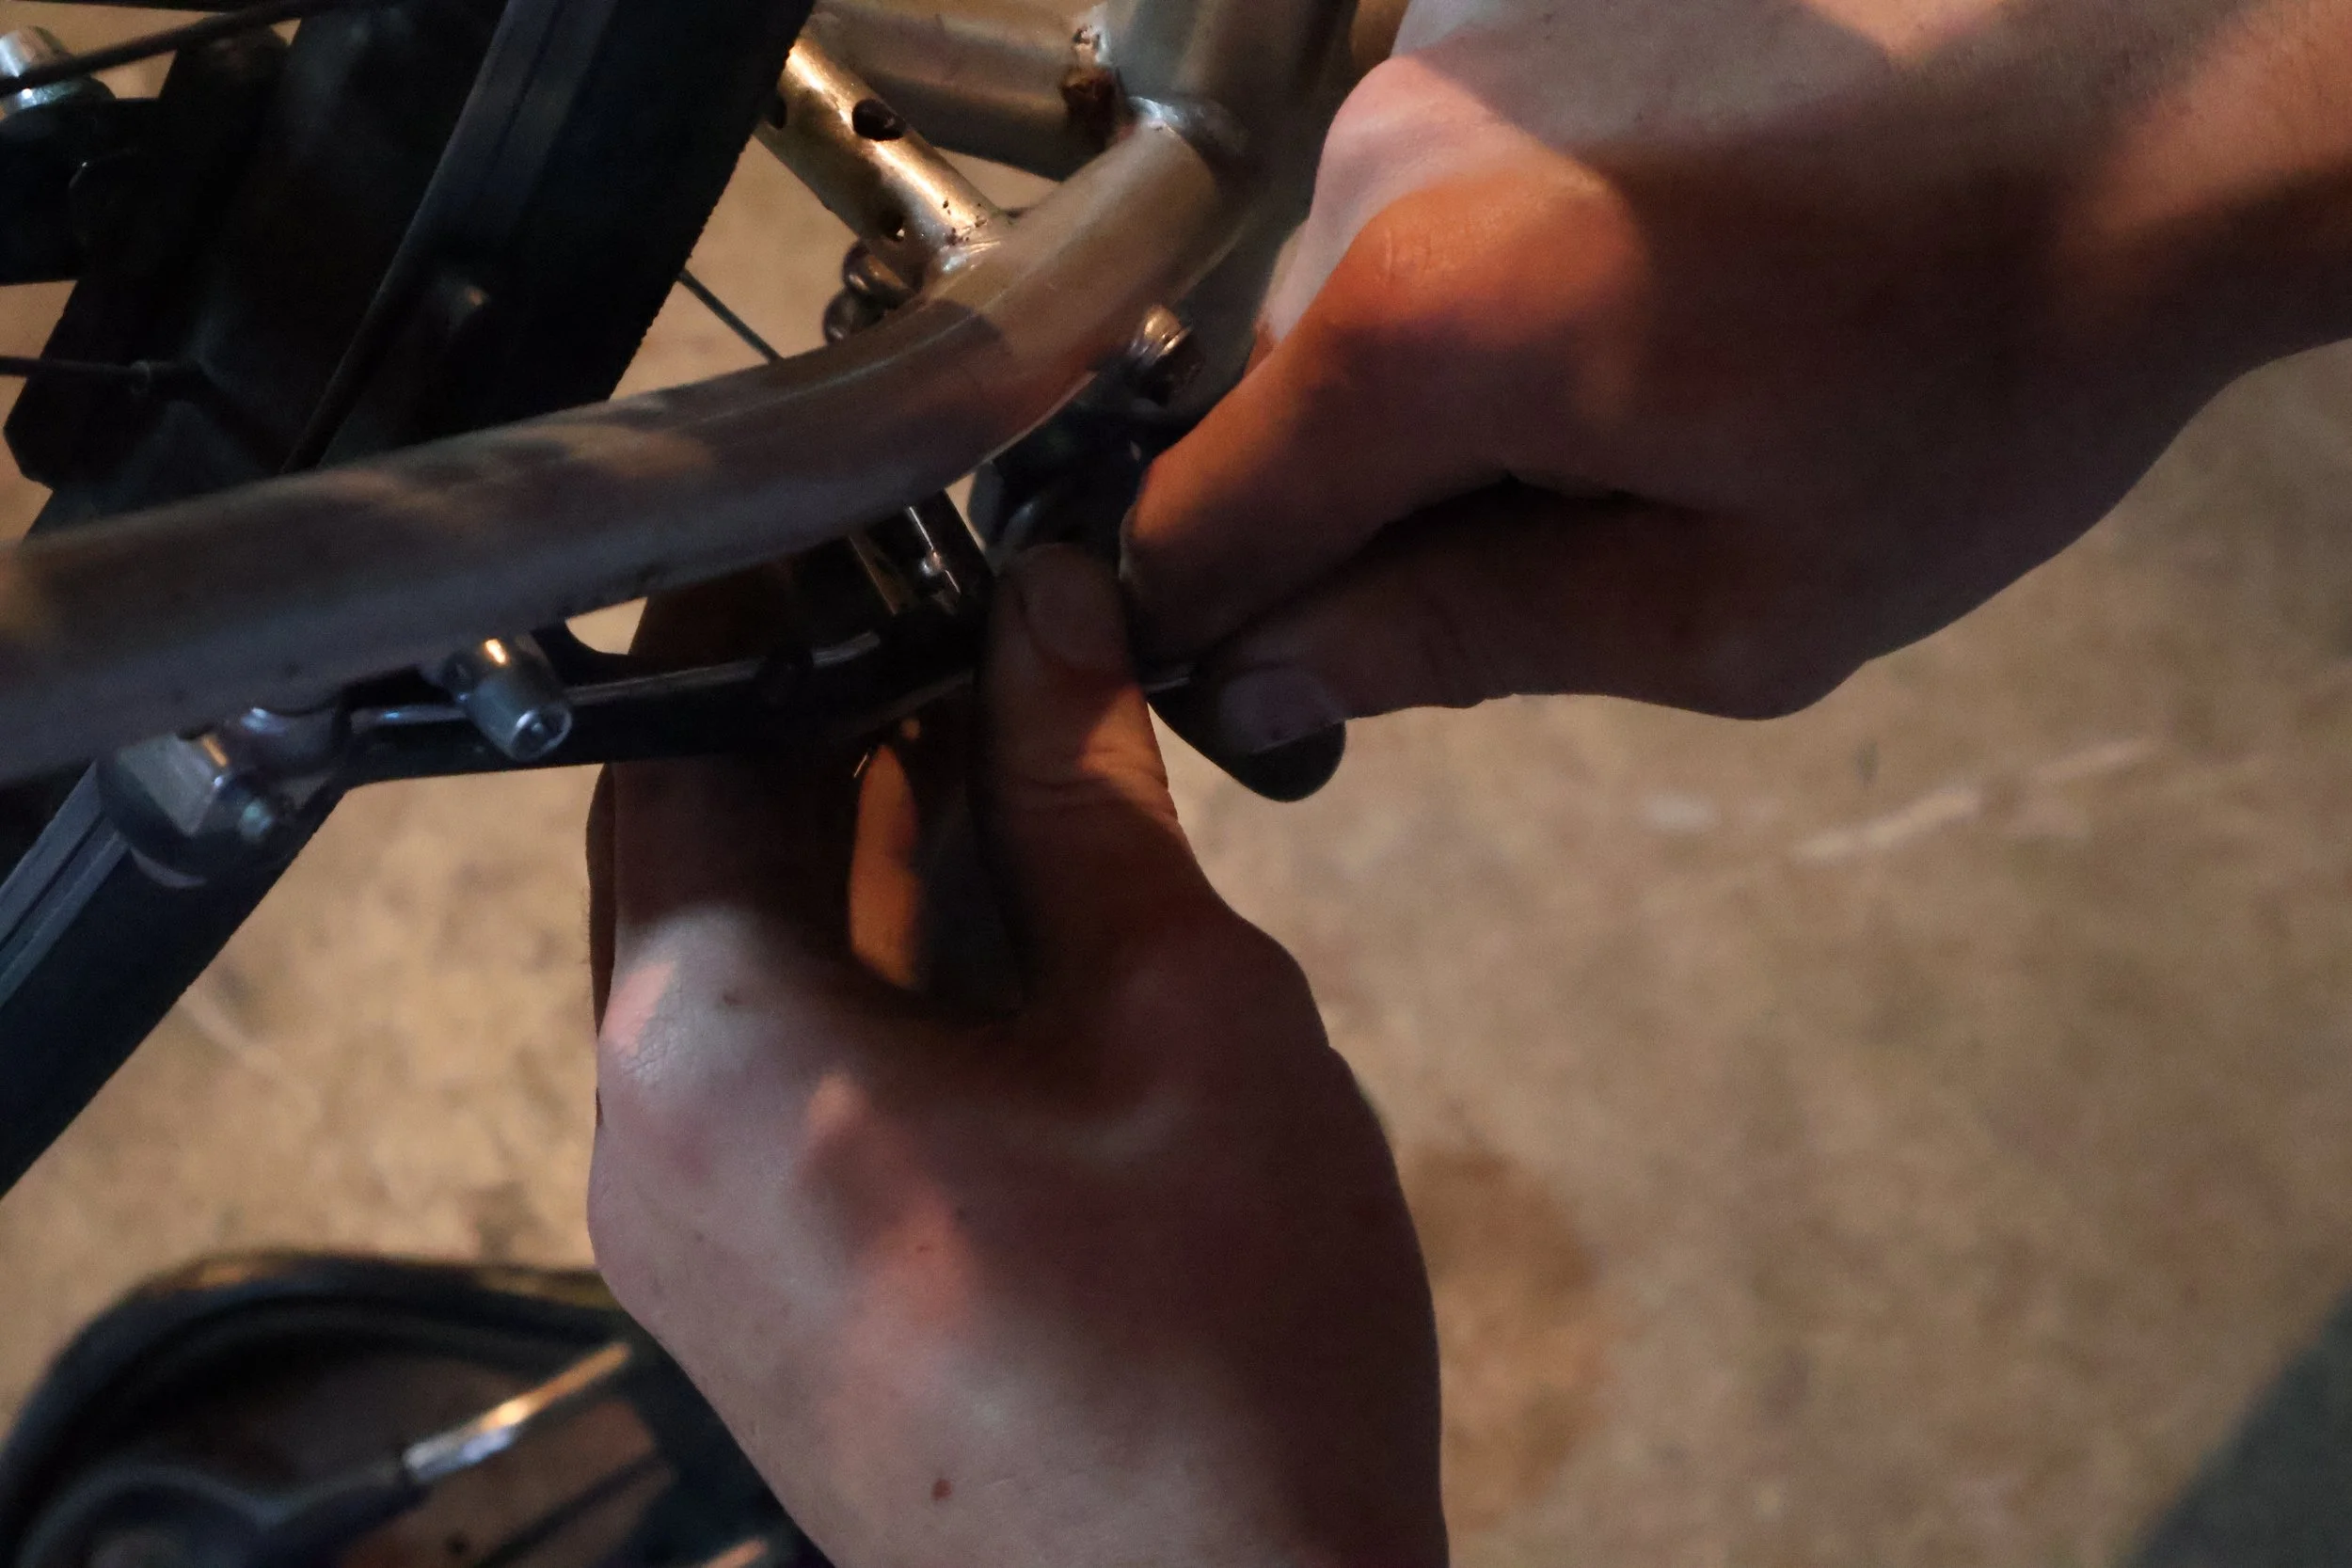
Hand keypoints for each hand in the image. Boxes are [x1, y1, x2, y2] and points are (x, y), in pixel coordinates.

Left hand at [584, 550, 1445, 1567]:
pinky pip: (788, 1064)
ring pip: (752, 959)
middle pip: (702, 850)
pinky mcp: (772, 1291)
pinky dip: (882, 955)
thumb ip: (1088, 792)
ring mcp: (699, 1234)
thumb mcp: (1183, 1015)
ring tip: (1005, 707)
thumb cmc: (1224, 1346)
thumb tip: (1053, 606)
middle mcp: (645, 1144)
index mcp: (703, 1052)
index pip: (681, 744)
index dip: (768, 605)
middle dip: (828, 709)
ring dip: (868, 830)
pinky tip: (1008, 885)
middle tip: (963, 587)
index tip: (860, 504)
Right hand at [1130, 0, 2351, 752]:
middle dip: (1366, 517)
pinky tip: (1649, 288)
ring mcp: (1432, 66)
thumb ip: (1460, 643)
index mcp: (1420, 330)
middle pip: (1270, 418)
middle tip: (1570, 549)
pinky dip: (1485, 284)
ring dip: (1435, 397)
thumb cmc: (1978, 381)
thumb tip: (1269, 682)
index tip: (1308, 693)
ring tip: (1643, 398)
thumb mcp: (1735, 606)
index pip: (1192, 530)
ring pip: (1342, 310)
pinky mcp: (1490, 17)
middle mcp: (1377, 165)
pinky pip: (1415, 208)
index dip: (1224, 637)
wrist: (2145, 107)